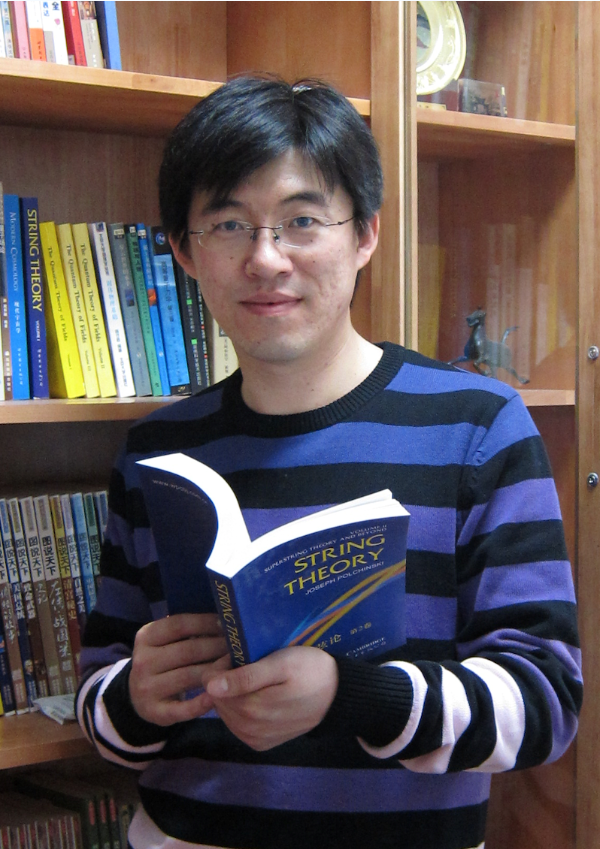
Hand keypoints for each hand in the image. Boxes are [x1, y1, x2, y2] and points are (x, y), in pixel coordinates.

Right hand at [129, 613, 229, 725]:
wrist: (139, 696)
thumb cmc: (163, 661)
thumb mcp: (165, 641)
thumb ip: (186, 630)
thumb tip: (223, 616)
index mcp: (145, 637)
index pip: (179, 625)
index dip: (206, 623)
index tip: (228, 624)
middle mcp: (142, 662)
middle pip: (187, 651)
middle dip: (217, 646)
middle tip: (239, 646)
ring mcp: (146, 688)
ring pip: (188, 676)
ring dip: (216, 671)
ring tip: (236, 666)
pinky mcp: (154, 712)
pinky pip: (183, 708)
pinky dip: (202, 703)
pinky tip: (219, 696)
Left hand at [201, 646, 338, 749]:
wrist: (336, 695)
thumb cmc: (310, 670)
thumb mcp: (281, 664)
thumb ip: (247, 676)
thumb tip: (209, 687)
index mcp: (253, 708)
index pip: (213, 687)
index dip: (219, 667)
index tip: (235, 654)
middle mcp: (250, 730)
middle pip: (218, 701)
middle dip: (224, 680)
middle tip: (244, 662)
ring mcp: (256, 740)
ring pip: (226, 714)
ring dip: (231, 695)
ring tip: (252, 678)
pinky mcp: (262, 744)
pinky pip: (237, 726)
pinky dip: (238, 710)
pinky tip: (253, 696)